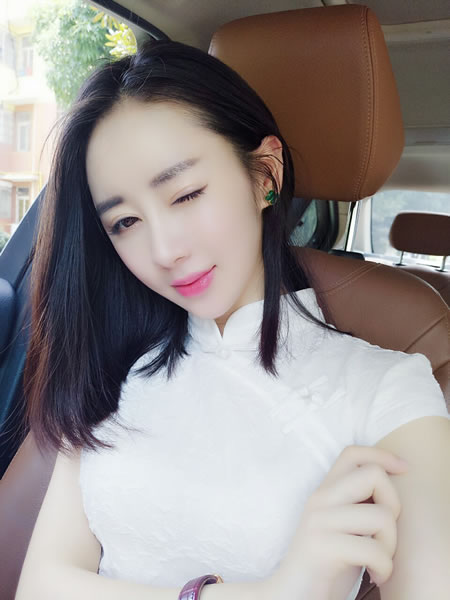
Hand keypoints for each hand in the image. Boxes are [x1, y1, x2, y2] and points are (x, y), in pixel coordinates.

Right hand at [265, 445, 408, 598]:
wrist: (292, 594)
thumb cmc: (326, 565)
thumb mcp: (341, 526)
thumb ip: (356, 504)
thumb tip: (390, 485)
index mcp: (324, 492)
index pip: (353, 454)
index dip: (383, 456)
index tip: (403, 470)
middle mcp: (320, 499)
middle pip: (374, 475)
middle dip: (393, 504)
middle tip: (385, 533)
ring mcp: (319, 521)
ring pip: (382, 515)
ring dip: (391, 545)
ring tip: (380, 560)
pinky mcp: (323, 547)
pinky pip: (374, 549)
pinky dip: (384, 567)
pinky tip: (375, 575)